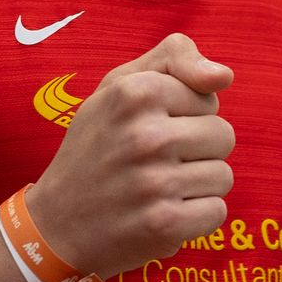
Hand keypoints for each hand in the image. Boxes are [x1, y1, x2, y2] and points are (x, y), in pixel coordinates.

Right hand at [27, 33, 235, 278]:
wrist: (57, 222)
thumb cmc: (98, 144)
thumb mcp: (120, 84)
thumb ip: (174, 58)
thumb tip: (224, 76)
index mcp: (135, 92)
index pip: (209, 99)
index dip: (187, 115)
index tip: (152, 127)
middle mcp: (145, 135)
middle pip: (223, 136)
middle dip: (197, 150)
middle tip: (155, 161)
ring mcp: (154, 183)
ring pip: (223, 176)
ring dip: (196, 185)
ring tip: (156, 188)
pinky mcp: (165, 224)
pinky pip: (217, 211)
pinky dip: (195, 217)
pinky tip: (161, 213)